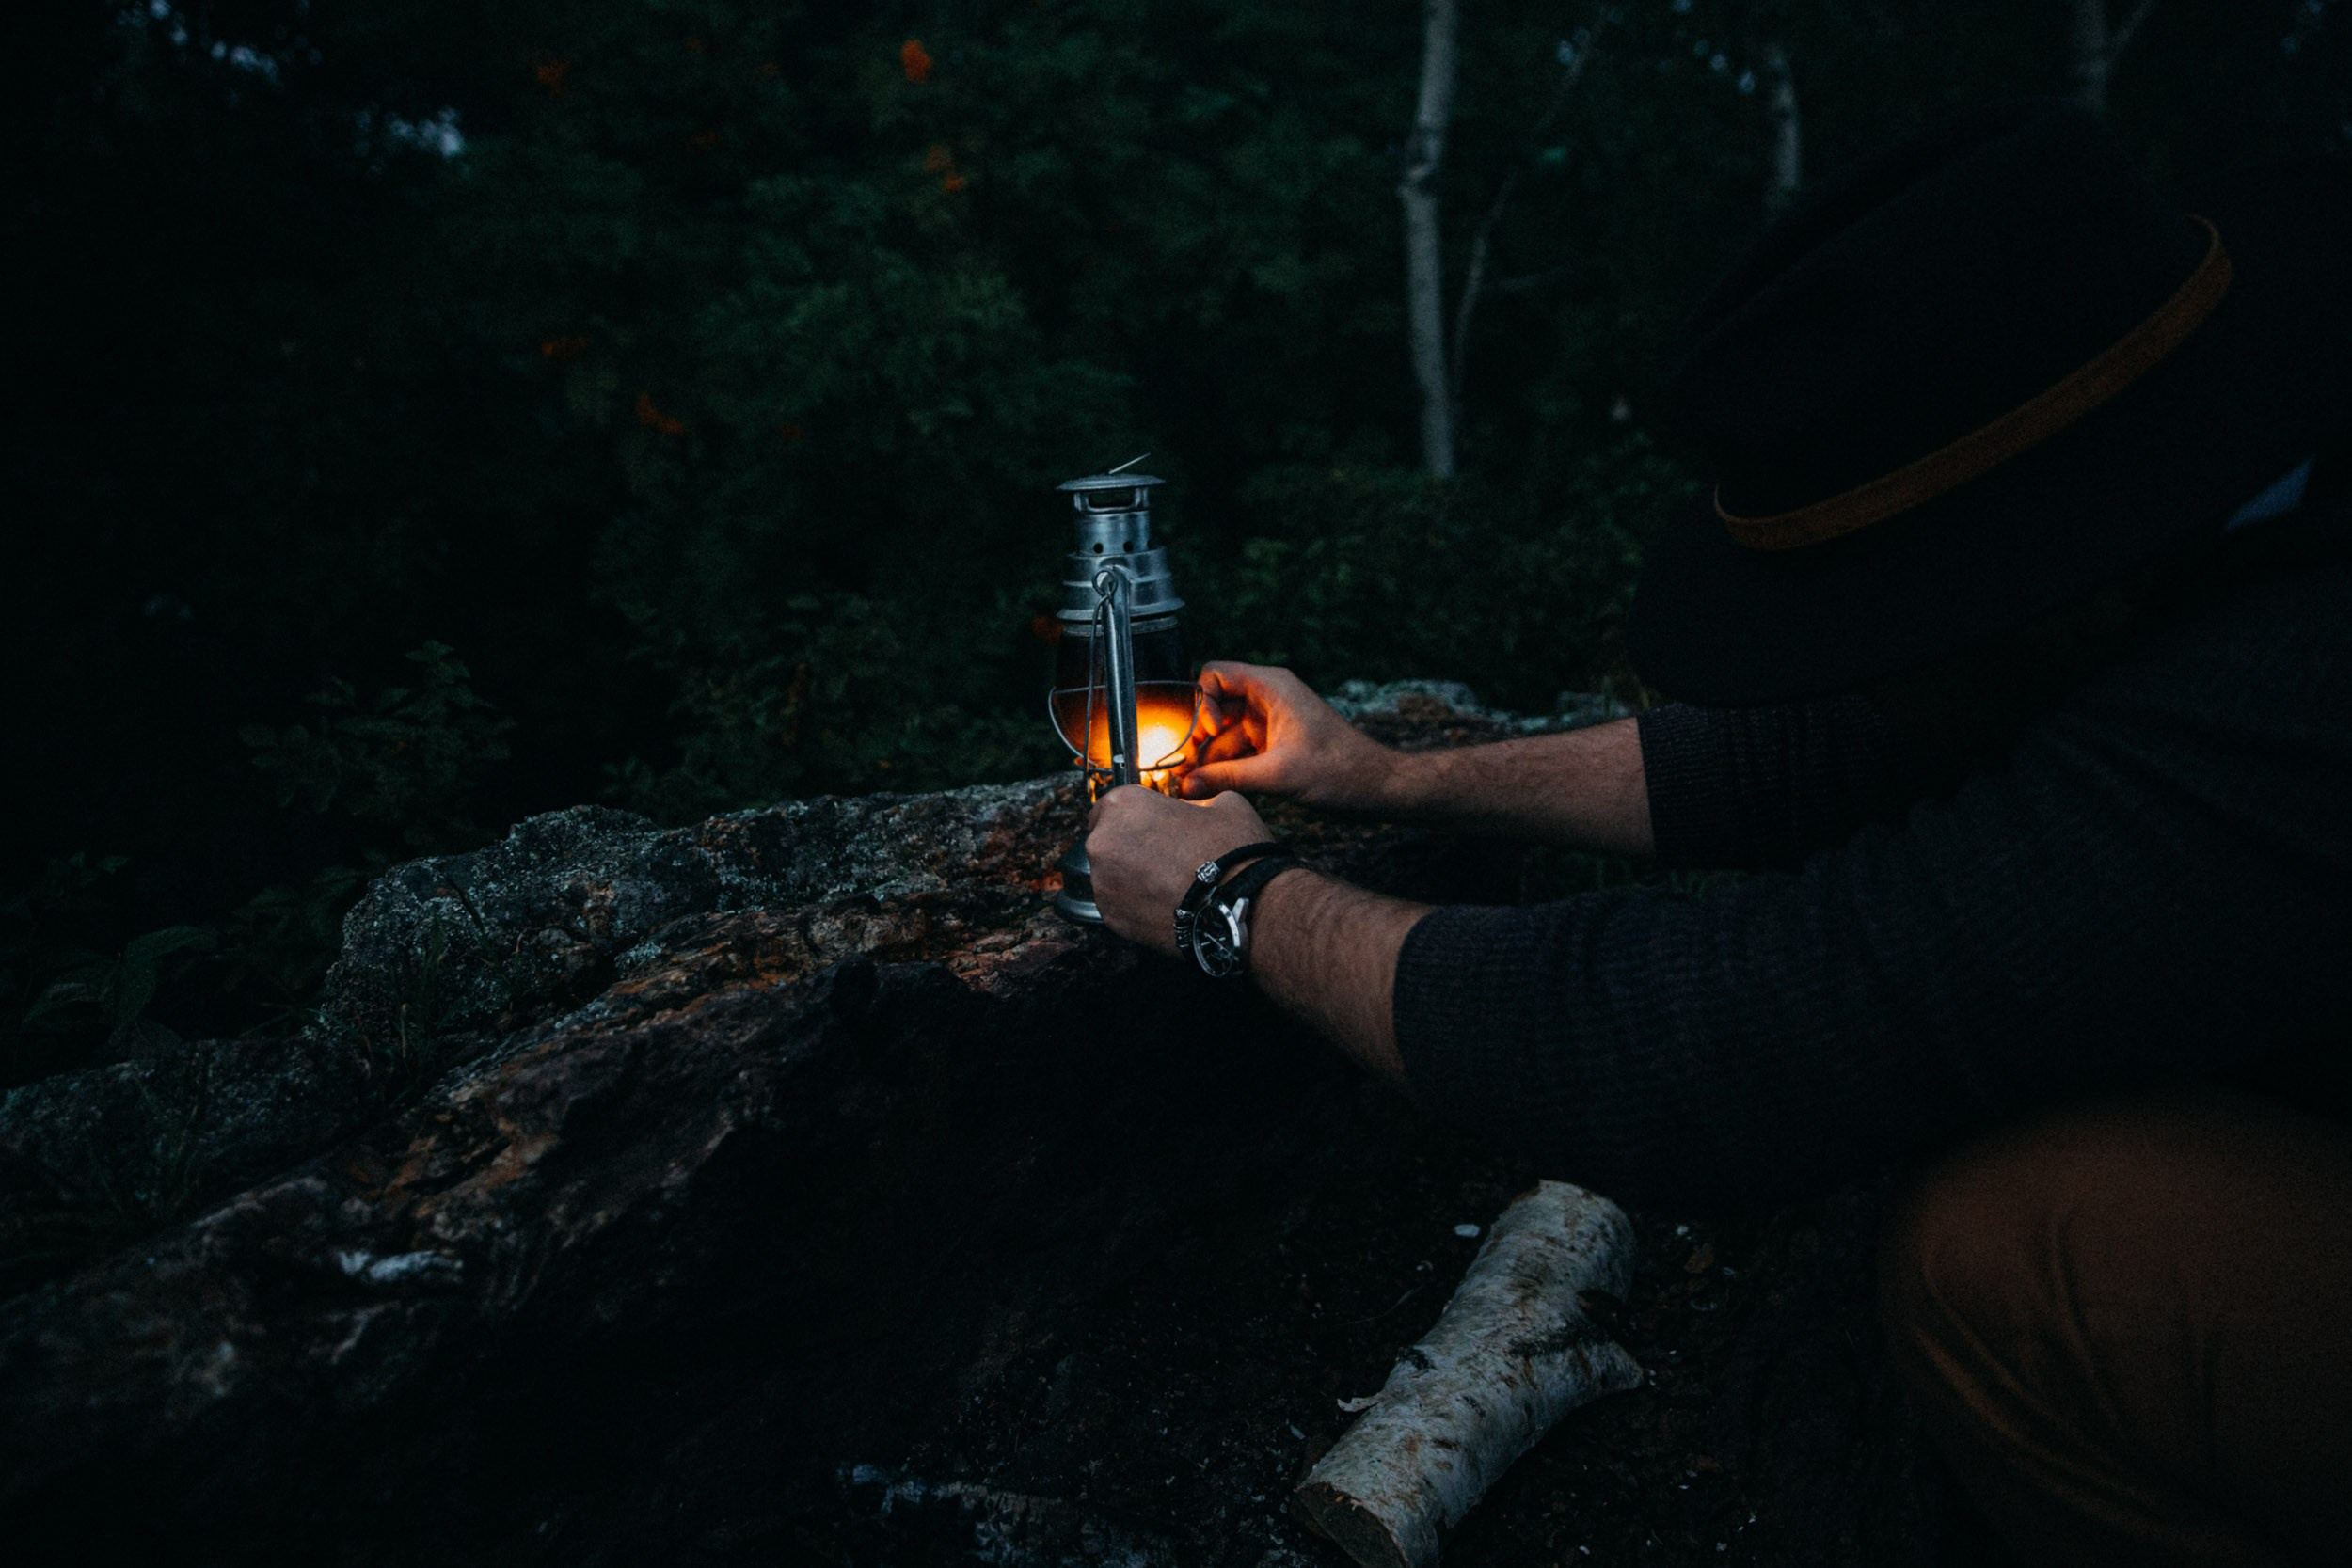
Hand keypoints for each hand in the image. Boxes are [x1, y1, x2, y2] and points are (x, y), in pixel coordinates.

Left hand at [1084, 786, 1275, 955]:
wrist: (1239, 909)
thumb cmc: (1232, 852)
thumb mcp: (1225, 804)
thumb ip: (1194, 801)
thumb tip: (1187, 810)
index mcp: (1123, 805)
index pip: (1111, 806)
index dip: (1135, 817)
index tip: (1152, 826)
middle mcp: (1102, 842)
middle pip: (1107, 841)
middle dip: (1130, 847)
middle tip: (1165, 857)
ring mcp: (1103, 883)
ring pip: (1110, 875)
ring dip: (1131, 877)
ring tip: (1167, 883)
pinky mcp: (1110, 917)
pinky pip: (1118, 904)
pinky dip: (1135, 904)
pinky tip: (1165, 903)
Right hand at [1179, 662, 1404, 810]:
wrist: (1375, 787)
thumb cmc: (1337, 771)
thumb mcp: (1276, 775)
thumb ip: (1227, 778)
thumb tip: (1185, 787)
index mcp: (1272, 686)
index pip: (1216, 675)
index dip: (1202, 702)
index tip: (1207, 733)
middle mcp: (1269, 698)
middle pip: (1215, 706)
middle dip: (1200, 736)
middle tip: (1189, 766)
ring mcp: (1271, 721)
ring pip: (1225, 733)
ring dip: (1211, 758)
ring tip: (1196, 786)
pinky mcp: (1275, 744)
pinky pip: (1240, 749)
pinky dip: (1227, 767)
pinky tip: (1214, 788)